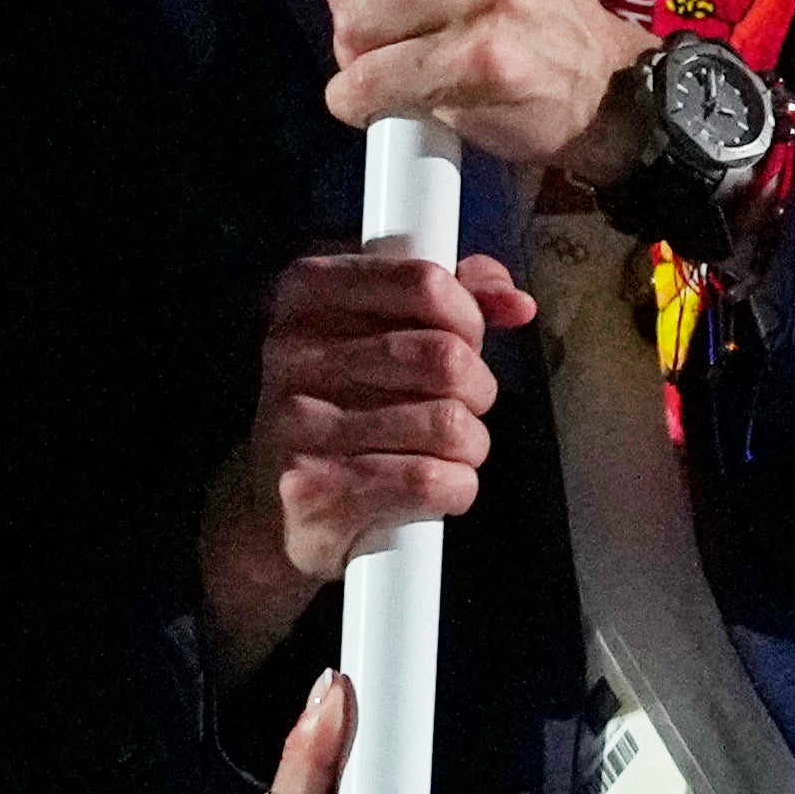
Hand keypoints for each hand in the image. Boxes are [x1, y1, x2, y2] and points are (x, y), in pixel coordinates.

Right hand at [202, 248, 524, 671]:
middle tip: (460, 406)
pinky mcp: (314, 488)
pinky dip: (456, 488)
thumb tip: (518, 304)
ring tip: (444, 451)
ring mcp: (297, 423)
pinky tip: (435, 489)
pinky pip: (430, 479)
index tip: (465, 342)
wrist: (276, 510)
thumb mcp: (380, 333)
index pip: (423, 282)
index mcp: (305, 294)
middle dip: (477, 389)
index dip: (468, 317)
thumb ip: (451, 302)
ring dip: (469, 446)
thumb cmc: (344, 410)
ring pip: (449, 424)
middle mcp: (292, 353)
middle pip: (445, 357)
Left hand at [294, 0, 637, 178]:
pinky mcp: (482, 58)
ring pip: (353, 24)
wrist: (600, 85)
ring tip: (409, 60)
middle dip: (355, 3)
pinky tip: (388, 99)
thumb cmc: (526, 10)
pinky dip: (358, 100)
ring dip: (360, 56)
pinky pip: (367, 80)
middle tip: (399, 25)